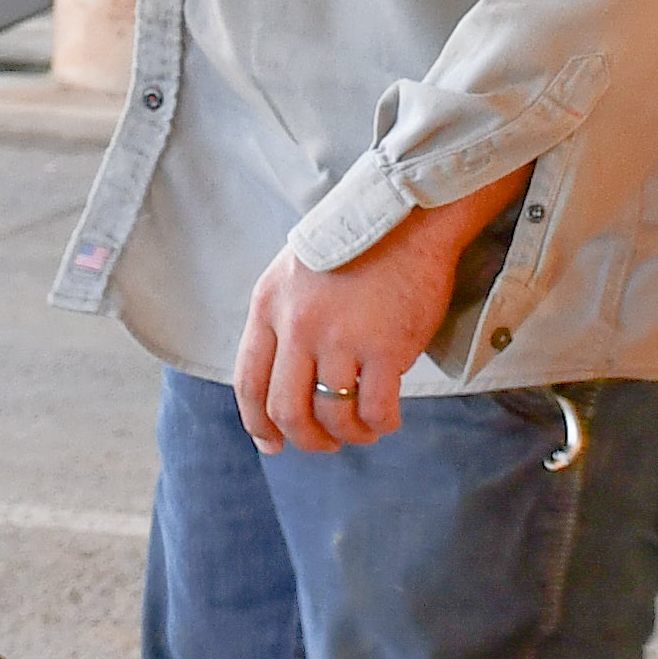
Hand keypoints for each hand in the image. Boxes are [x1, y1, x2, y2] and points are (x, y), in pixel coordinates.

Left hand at [233, 178, 520, 453]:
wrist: (408, 214)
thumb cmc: (358, 245)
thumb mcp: (297, 273)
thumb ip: (284, 319)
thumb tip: (284, 381)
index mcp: (269, 304)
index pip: (249, 382)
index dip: (258, 423)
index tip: (272, 443)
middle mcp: (298, 324)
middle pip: (286, 409)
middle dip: (306, 439)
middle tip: (326, 443)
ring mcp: (341, 336)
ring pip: (332, 415)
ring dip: (348, 435)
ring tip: (363, 430)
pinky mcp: (385, 345)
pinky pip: (374, 408)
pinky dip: (379, 424)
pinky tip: (387, 419)